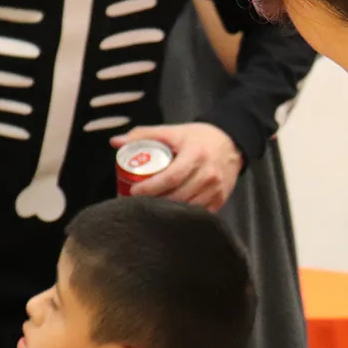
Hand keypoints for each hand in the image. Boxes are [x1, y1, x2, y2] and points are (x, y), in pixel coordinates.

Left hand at [115, 123, 242, 211]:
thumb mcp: (173, 131)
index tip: (133, 192)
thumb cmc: (199, 138)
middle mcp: (208, 174)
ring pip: (188, 208)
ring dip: (168, 211)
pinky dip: (183, 216)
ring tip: (150, 209)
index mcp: (195, 155)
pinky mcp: (220, 201)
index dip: (150, 188)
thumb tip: (116, 142)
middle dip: (155, 202)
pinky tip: (169, 214)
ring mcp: (215, 190)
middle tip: (137, 204)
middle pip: (178, 196)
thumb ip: (144, 135)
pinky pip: (198, 214)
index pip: (171, 177)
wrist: (232, 144)